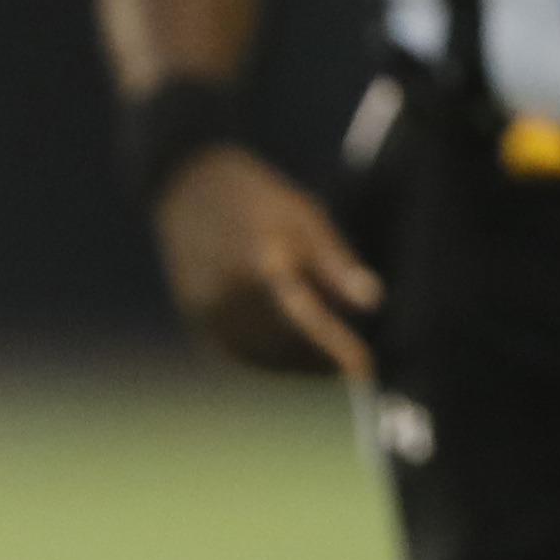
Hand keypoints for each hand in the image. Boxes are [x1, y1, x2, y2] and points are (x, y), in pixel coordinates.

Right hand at [154, 144, 382, 377]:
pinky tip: (293, 361)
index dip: (333, 347)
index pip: (303, 317)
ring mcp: (206, 306)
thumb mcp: (306, 218)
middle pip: (280, 344)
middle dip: (319, 363)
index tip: (363, 369)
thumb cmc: (258, 200)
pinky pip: (235, 350)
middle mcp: (227, 290)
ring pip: (257, 354)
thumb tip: (372, 302)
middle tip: (356, 372)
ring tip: (329, 371)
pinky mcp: (195, 314)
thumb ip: (335, 263)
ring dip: (295, 367)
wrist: (187, 187)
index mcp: (259, 261)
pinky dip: (266, 362)